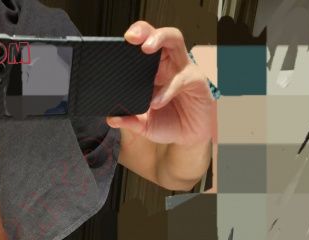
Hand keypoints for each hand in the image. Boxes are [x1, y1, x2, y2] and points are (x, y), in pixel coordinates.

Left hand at [107, 21, 216, 146]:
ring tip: (146, 48)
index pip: (144, 44)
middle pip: (159, 35)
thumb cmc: (169, 124)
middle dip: (145, 31)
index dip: (134, 37)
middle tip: (131, 38)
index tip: (121, 41)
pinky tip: (157, 101)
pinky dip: (168, 89)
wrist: (190, 140)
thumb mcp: (145, 124)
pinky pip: (182, 78)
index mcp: (154, 69)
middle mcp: (169, 64)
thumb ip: (129, 121)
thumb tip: (111, 118)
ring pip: (175, 41)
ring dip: (161, 38)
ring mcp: (184, 69)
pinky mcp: (197, 81)